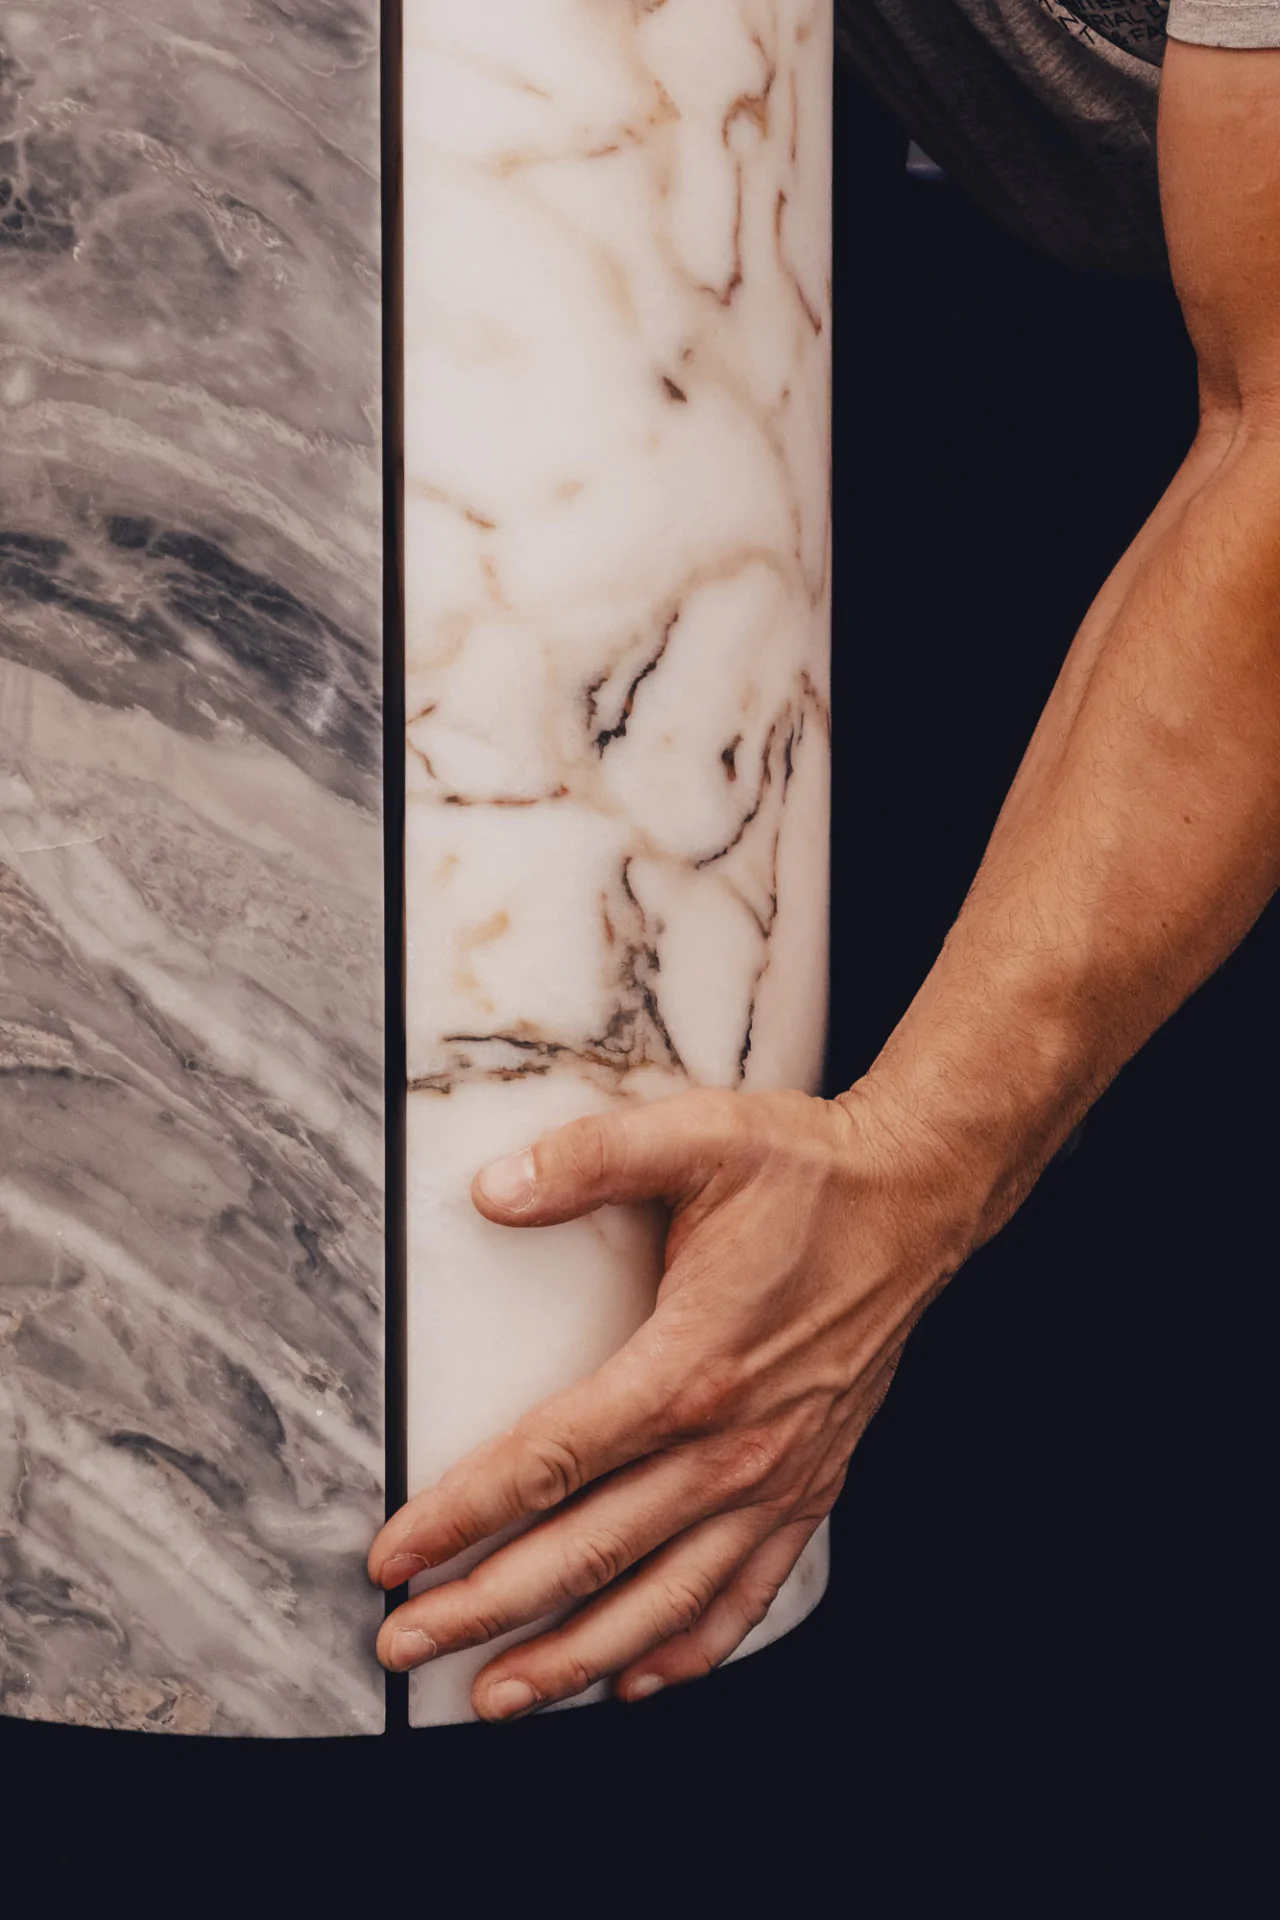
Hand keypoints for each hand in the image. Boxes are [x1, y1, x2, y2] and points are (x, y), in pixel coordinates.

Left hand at [368, 1082, 982, 1719]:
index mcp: (689, 1365)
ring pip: (661, 1598)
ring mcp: (778, 1475)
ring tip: (496, 1696)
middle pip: (588, 1551)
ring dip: (573, 1655)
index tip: (395, 1557)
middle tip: (404, 1645)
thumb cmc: (809, 1172)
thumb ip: (588, 1160)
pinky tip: (638, 1681)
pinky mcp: (813, 1483)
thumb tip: (493, 1191)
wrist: (919, 1197)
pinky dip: (690, 1649)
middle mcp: (734, 1442)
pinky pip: (746, 1592)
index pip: (549, 1462)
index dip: (461, 1516)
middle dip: (485, 1608)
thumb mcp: (697, 1138)